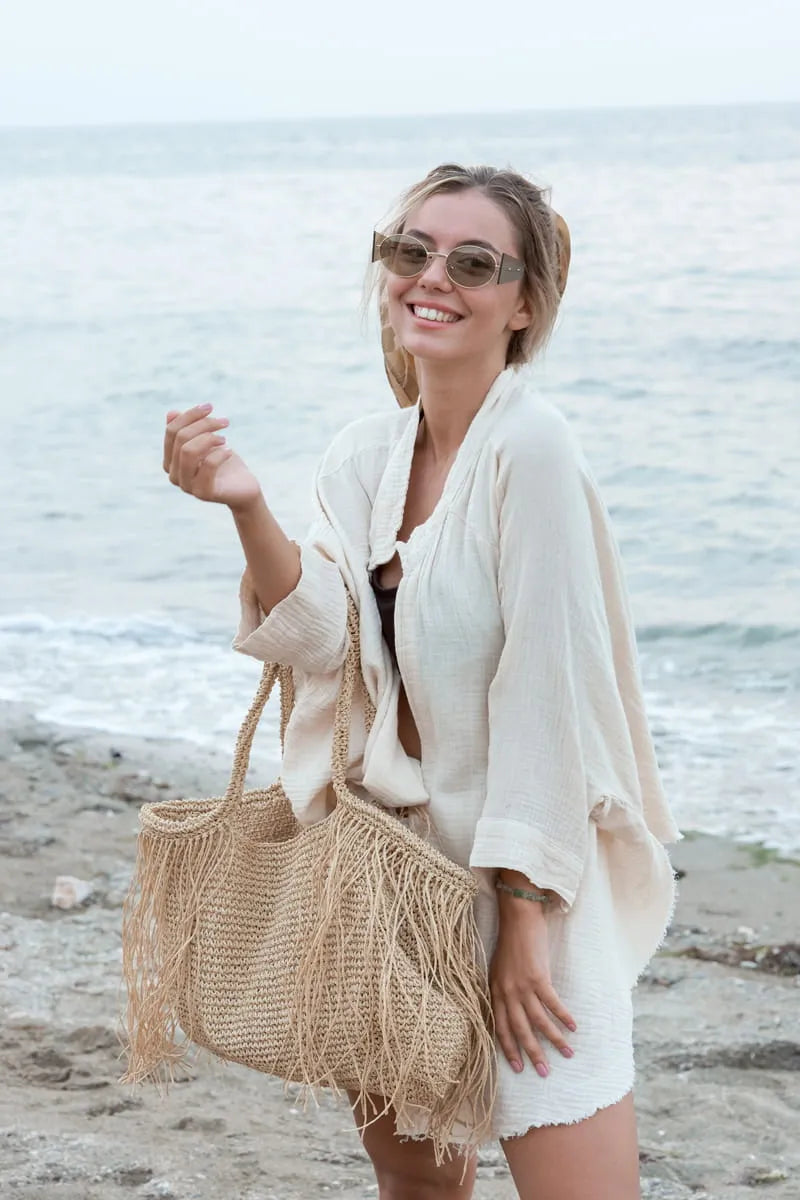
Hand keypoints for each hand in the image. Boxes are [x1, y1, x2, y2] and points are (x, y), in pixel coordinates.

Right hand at [163, 404, 261, 511]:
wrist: (243, 488)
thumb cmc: (224, 462)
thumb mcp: (207, 441)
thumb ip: (189, 429)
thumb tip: (171, 413)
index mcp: (170, 461)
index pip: (172, 431)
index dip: (190, 415)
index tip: (209, 407)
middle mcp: (173, 475)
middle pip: (181, 439)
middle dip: (204, 424)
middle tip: (225, 422)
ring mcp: (187, 486)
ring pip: (188, 451)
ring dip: (210, 438)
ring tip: (225, 438)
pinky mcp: (203, 493)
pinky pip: (208, 465)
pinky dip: (220, 453)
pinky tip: (229, 450)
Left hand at [489, 896, 576, 1077]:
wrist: (517, 917)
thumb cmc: (510, 942)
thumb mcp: (498, 969)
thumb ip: (503, 990)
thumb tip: (512, 1010)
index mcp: (495, 991)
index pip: (500, 1027)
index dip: (509, 1048)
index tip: (518, 1067)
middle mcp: (506, 992)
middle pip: (519, 1030)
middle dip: (532, 1053)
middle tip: (543, 1073)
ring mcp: (522, 986)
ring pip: (538, 1021)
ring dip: (553, 1039)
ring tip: (566, 1054)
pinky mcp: (538, 977)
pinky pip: (552, 1003)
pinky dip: (563, 1017)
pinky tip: (573, 1028)